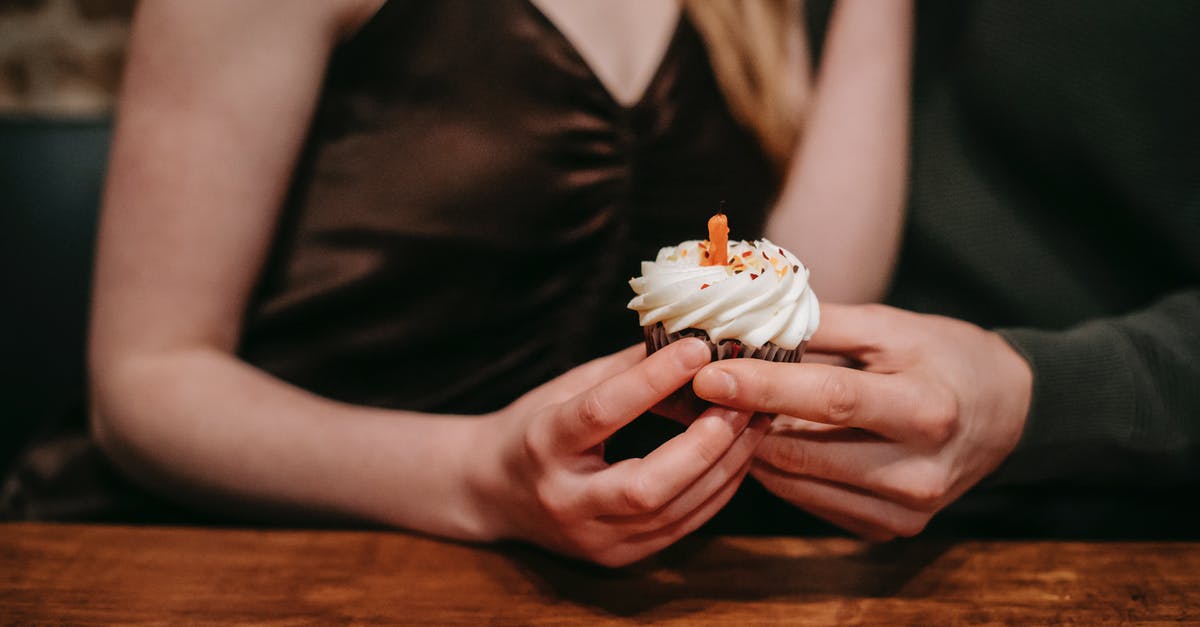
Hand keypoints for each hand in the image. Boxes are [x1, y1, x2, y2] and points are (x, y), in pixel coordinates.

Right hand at [470, 339, 767, 566]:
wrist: (492, 492)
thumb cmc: (534, 428)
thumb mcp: (566, 387)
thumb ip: (625, 368)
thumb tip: (687, 336)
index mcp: (541, 444)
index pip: (600, 413)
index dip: (651, 380)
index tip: (698, 348)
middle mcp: (563, 500)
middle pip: (644, 485)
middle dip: (703, 445)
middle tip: (744, 403)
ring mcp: (591, 537)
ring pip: (672, 512)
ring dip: (723, 466)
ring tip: (754, 423)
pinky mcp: (615, 557)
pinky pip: (680, 527)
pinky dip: (715, 490)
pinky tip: (737, 456)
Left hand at [692, 304, 1032, 539]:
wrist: (1006, 413)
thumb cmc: (944, 357)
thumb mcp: (892, 326)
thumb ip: (821, 323)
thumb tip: (747, 321)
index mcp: (925, 409)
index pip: (829, 399)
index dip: (763, 388)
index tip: (708, 375)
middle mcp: (919, 470)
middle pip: (803, 450)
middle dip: (743, 420)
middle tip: (701, 392)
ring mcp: (906, 510)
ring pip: (797, 483)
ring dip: (755, 447)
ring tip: (731, 412)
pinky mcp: (891, 529)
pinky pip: (812, 503)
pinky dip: (783, 472)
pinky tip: (773, 440)